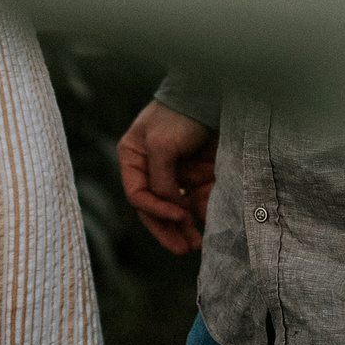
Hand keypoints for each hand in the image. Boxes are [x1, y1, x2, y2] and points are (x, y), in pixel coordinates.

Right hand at [117, 99, 216, 254]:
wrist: (211, 95)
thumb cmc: (179, 114)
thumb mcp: (163, 144)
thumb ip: (161, 179)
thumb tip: (170, 208)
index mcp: (133, 158)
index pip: (137, 195)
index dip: (155, 210)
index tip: (178, 216)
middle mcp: (151, 168)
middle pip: (154, 208)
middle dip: (168, 230)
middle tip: (183, 249)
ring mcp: (175, 172)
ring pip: (176, 210)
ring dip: (185, 229)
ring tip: (196, 245)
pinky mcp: (197, 173)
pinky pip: (196, 201)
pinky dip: (201, 215)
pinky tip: (210, 227)